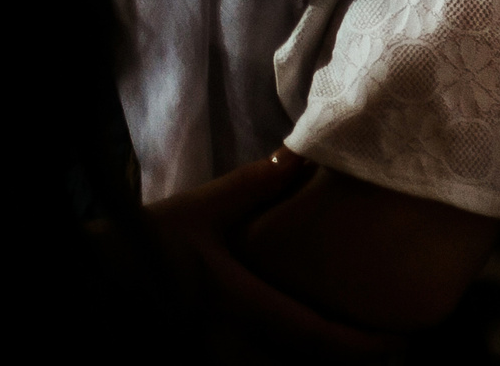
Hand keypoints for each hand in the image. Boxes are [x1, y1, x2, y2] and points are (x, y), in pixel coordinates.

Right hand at [145, 149, 402, 363]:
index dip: (361, 349)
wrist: (97, 281)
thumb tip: (304, 153)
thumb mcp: (200, 210)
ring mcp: (216, 360)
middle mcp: (230, 344)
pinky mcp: (208, 362)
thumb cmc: (146, 247)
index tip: (402, 348)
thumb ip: (256, 185)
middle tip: (399, 355)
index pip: (311, 337)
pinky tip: (318, 355)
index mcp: (237, 305)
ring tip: (370, 359)